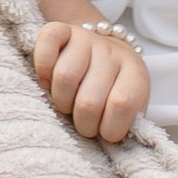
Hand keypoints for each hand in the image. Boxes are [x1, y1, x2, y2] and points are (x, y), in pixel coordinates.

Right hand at [33, 15, 147, 144]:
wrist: (109, 48)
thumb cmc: (118, 89)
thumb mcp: (133, 108)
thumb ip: (128, 126)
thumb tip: (114, 148)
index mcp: (134, 73)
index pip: (123, 104)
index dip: (109, 128)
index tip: (106, 134)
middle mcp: (111, 53)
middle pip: (89, 99)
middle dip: (83, 124)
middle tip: (85, 125)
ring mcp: (86, 39)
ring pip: (64, 78)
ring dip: (61, 102)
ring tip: (67, 106)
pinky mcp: (62, 30)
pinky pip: (47, 44)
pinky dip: (42, 68)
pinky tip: (47, 83)